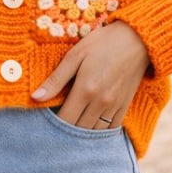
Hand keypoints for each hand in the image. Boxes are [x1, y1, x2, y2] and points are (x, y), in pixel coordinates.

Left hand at [31, 21, 149, 129]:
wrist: (137, 39)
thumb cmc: (102, 43)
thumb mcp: (75, 55)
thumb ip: (56, 79)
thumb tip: (35, 98)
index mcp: (85, 89)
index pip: (65, 119)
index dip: (54, 124)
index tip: (47, 120)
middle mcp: (100, 102)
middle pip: (79, 129)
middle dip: (66, 130)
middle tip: (57, 124)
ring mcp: (114, 106)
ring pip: (95, 132)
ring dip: (82, 132)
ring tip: (72, 126)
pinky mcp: (125, 105)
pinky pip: (111, 128)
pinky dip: (100, 131)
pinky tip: (91, 125)